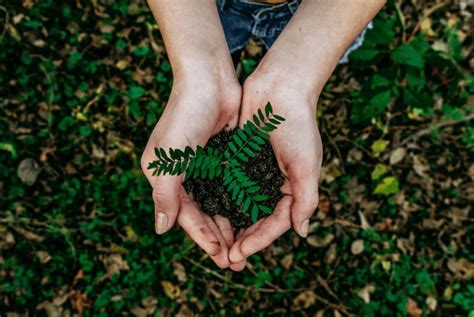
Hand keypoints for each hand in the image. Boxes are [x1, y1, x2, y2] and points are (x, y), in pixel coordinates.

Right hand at [141, 70, 245, 269]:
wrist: (209, 80)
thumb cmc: (184, 116)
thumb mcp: (168, 158)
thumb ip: (164, 194)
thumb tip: (161, 230)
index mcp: (165, 178)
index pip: (185, 216)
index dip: (202, 238)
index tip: (221, 257)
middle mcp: (184, 175)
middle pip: (203, 215)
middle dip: (219, 239)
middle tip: (236, 262)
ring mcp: (205, 167)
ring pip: (219, 205)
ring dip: (231, 226)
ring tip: (246, 247)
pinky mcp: (224, 158)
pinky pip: (232, 187)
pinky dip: (240, 204)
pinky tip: (253, 218)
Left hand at [229, 71, 322, 263]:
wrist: (280, 87)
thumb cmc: (298, 124)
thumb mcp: (307, 164)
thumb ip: (306, 198)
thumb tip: (301, 232)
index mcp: (292, 188)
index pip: (276, 223)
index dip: (259, 240)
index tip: (240, 253)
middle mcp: (273, 184)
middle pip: (256, 220)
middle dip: (242, 240)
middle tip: (225, 258)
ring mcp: (255, 172)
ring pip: (240, 206)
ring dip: (229, 225)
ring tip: (215, 243)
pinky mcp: (238, 159)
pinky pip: (228, 185)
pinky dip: (219, 200)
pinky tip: (206, 213)